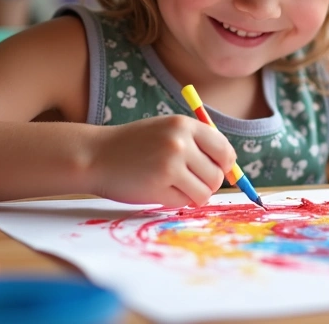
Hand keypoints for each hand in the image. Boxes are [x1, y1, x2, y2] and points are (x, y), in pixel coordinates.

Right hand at [91, 115, 235, 207]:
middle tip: (189, 182)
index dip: (225, 166)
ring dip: (194, 195)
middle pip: (217, 175)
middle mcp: (180, 143)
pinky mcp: (159, 187)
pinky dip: (176, 201)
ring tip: (175, 186)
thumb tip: (232, 171)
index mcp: (185, 125)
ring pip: (204, 192)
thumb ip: (197, 145)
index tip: (218, 171)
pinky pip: (184, 202)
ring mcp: (170, 166)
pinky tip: (158, 189)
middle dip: (208, 183)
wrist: (96, 155)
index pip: (225, 151)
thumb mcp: (167, 130)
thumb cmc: (135, 145)